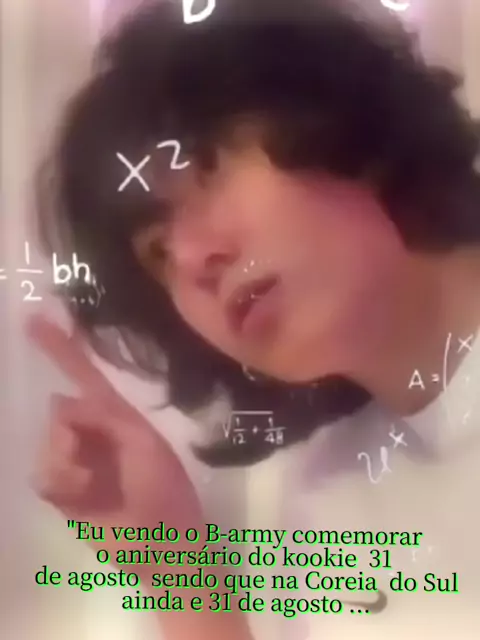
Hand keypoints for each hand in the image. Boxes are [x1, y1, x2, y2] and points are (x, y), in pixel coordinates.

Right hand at [26, 313, 201, 560]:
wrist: (162, 545)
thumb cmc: (164, 491)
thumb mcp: (143, 444)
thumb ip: (104, 418)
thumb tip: (60, 402)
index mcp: (118, 416)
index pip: (86, 375)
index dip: (63, 347)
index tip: (36, 319)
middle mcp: (93, 433)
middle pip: (59, 411)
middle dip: (68, 432)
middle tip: (88, 459)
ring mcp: (78, 462)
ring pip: (48, 443)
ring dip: (66, 462)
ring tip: (91, 484)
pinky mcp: (65, 492)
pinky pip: (43, 475)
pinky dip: (60, 482)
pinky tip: (82, 494)